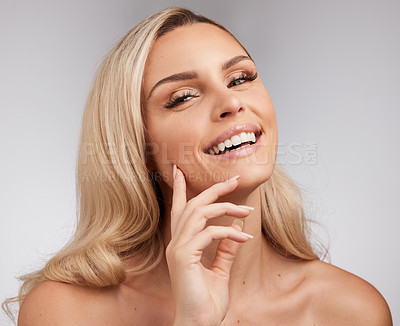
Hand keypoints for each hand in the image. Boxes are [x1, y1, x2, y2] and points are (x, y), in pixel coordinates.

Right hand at [166, 166, 252, 325]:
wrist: (198, 325)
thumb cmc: (206, 302)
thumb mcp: (219, 271)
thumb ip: (225, 250)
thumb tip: (235, 228)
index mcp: (181, 245)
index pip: (179, 211)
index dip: (179, 189)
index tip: (180, 172)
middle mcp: (176, 243)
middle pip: (192, 205)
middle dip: (213, 190)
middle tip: (233, 180)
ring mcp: (177, 248)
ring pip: (199, 213)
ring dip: (225, 208)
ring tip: (247, 210)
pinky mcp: (184, 256)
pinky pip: (209, 233)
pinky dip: (228, 232)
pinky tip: (244, 238)